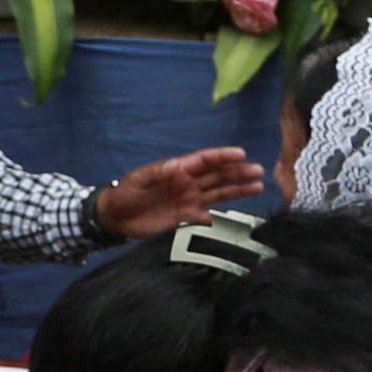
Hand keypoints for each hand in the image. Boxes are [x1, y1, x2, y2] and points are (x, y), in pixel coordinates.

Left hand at [86, 147, 262, 239]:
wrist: (114, 217)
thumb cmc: (123, 193)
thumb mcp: (138, 179)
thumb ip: (158, 172)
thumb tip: (176, 166)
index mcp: (178, 169)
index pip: (205, 160)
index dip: (223, 156)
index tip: (241, 154)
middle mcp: (187, 182)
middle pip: (218, 175)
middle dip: (238, 172)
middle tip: (258, 170)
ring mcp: (187, 199)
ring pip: (217, 193)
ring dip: (237, 190)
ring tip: (257, 186)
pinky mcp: (183, 216)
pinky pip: (203, 215)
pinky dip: (214, 216)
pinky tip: (227, 215)